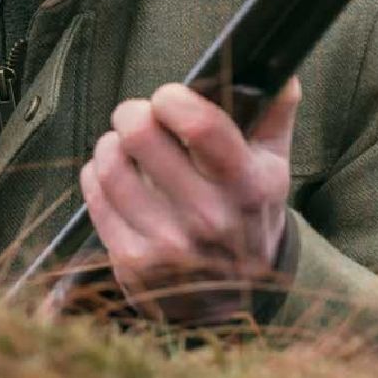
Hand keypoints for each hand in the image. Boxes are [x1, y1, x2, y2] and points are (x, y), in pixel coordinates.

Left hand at [79, 77, 299, 324]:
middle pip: (140, 135)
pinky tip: (115, 176)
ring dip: (111, 144)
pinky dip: (97, 175)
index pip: (201, 125)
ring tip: (124, 146)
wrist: (231, 304)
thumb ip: (276, 116)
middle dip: (132, 113)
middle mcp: (209, 217)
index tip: (169, 97)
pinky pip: (94, 193)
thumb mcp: (273, 169)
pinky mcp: (132, 262)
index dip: (173, 98)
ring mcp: (167, 244)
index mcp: (246, 185)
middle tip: (138, 116)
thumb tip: (283, 74)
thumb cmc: (247, 217)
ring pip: (109, 163)